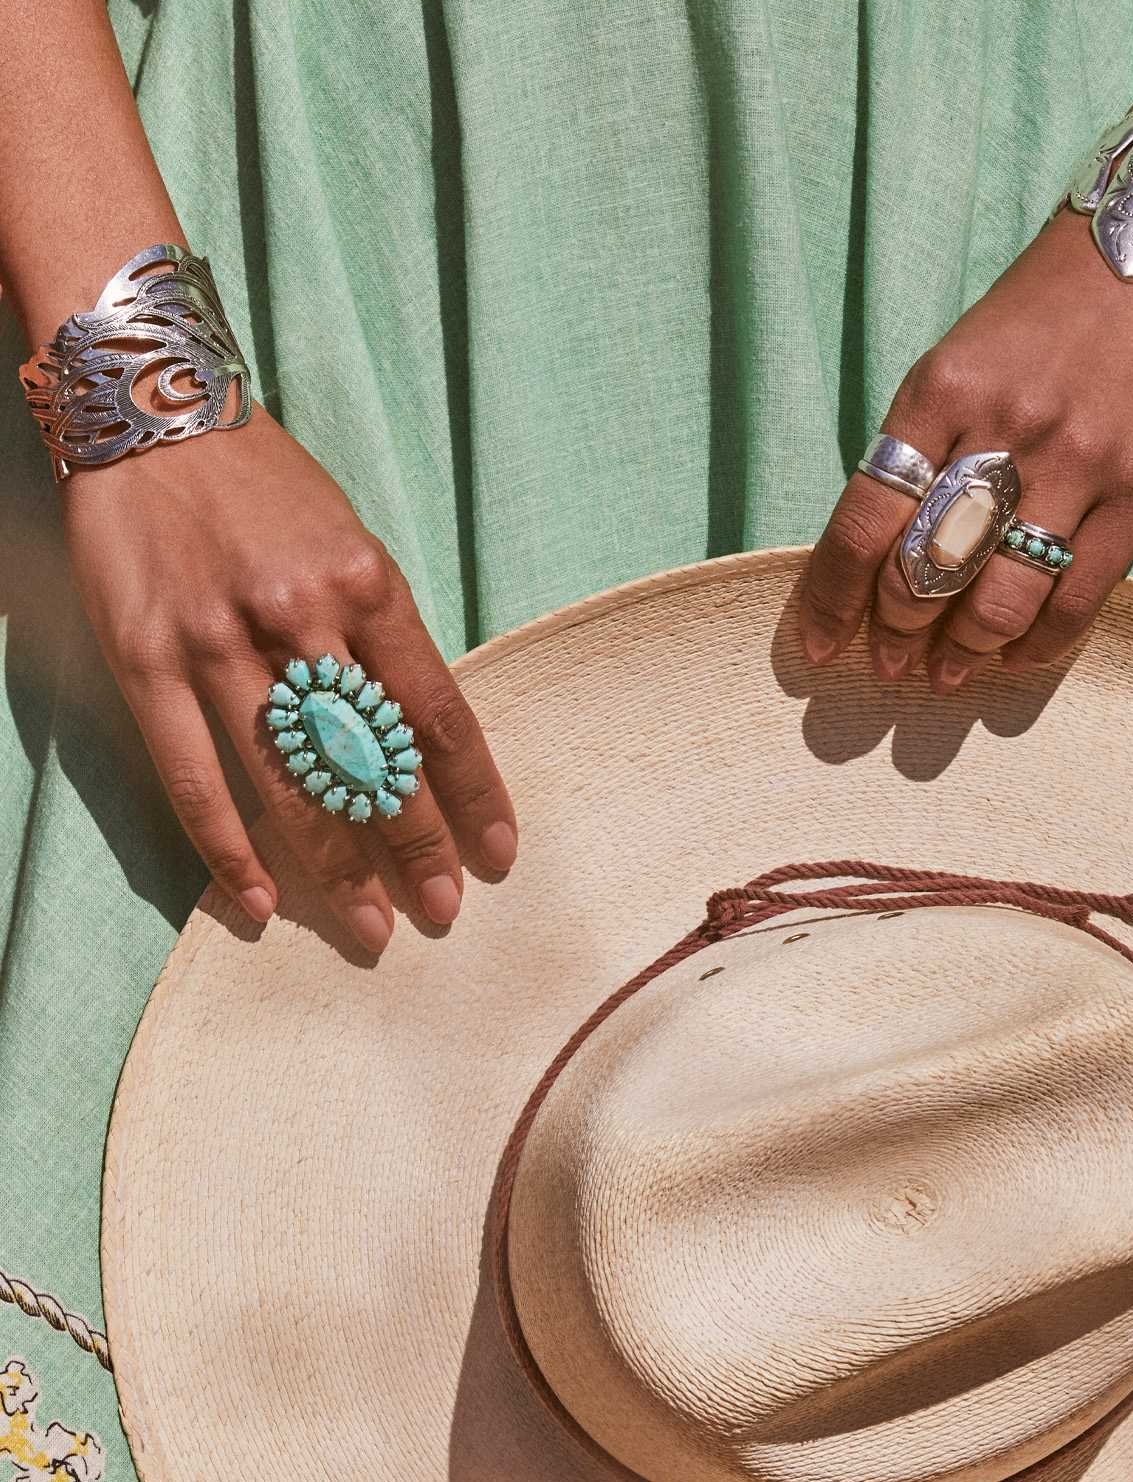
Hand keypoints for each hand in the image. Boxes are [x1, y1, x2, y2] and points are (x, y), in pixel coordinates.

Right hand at [59, 407, 517, 953]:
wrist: (152, 414)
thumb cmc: (266, 488)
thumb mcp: (351, 544)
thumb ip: (383, 636)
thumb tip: (420, 739)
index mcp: (366, 585)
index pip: (437, 715)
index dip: (474, 794)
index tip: (500, 854)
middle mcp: (300, 618)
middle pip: (373, 762)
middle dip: (415, 847)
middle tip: (445, 911)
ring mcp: (219, 643)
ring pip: (291, 783)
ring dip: (336, 869)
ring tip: (373, 929)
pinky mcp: (146, 660)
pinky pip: (194, 777)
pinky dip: (226, 850)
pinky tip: (258, 903)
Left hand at [798, 209, 1132, 692]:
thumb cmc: (1043, 316)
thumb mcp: (958, 361)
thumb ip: (921, 449)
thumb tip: (881, 560)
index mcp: (940, 391)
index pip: (865, 520)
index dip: (833, 599)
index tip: (819, 648)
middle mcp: (1006, 427)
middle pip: (928, 569)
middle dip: (898, 632)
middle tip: (892, 662)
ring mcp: (1078, 459)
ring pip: (1001, 597)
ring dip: (966, 650)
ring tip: (952, 671)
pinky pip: (1080, 596)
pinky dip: (1040, 642)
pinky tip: (1017, 656)